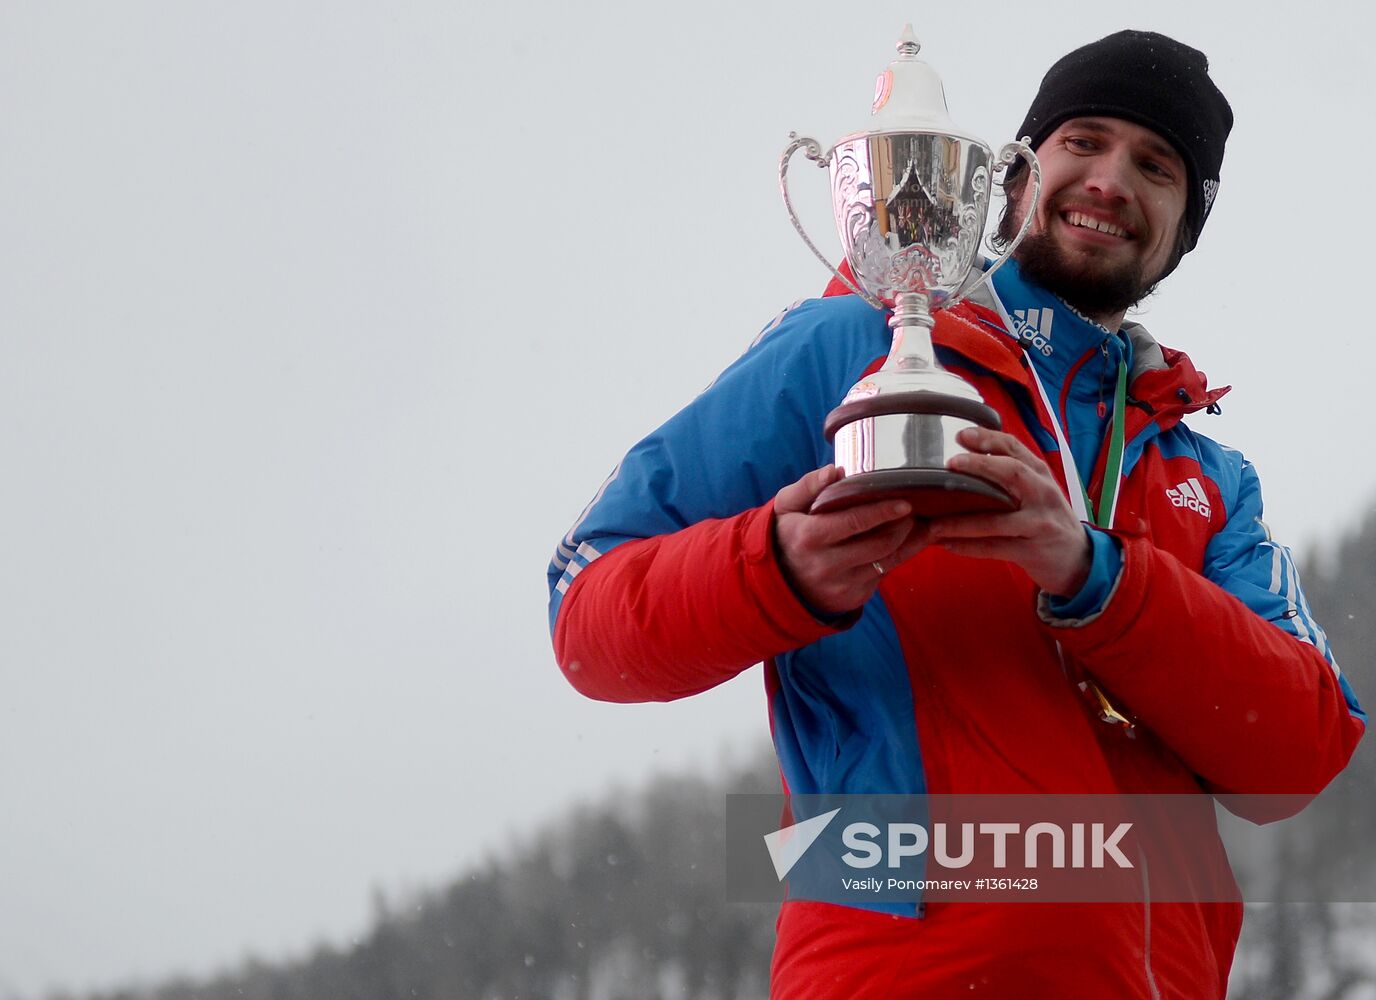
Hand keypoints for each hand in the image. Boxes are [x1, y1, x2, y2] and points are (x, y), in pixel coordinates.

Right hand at [772, 466, 927, 614]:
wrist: (780, 580)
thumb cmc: (789, 533)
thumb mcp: (787, 505)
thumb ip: (808, 485)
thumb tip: (835, 471)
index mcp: (809, 537)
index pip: (854, 522)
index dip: (882, 511)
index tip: (904, 503)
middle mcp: (826, 564)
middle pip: (879, 544)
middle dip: (903, 526)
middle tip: (913, 510)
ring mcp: (841, 585)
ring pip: (888, 561)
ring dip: (908, 541)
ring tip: (918, 524)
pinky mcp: (853, 597)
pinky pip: (883, 575)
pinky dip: (897, 557)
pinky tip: (904, 542)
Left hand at [923, 427, 1091, 596]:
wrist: (1079, 558)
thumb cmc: (1047, 519)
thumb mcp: (1037, 491)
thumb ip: (1012, 475)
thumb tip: (968, 456)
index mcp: (1040, 475)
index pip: (1015, 448)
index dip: (988, 438)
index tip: (961, 434)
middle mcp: (1042, 494)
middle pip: (1012, 472)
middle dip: (980, 465)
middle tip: (949, 464)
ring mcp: (1039, 523)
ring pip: (996, 520)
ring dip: (962, 522)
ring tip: (934, 524)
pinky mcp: (1033, 551)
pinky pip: (995, 548)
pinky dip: (969, 547)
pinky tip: (946, 545)